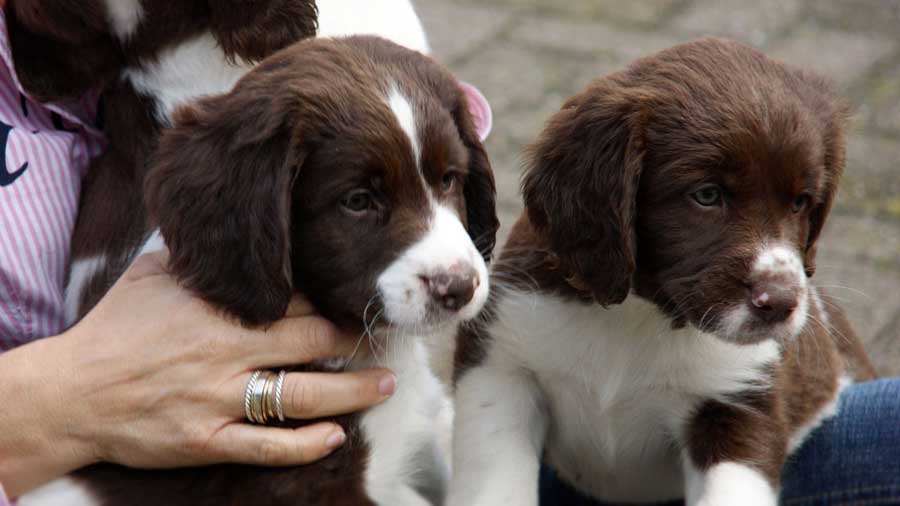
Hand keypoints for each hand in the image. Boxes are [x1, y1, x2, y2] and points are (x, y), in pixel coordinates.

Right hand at [0, 250, 394, 495]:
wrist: (71, 391)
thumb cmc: (115, 327)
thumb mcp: (155, 274)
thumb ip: (205, 260)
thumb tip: (239, 235)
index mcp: (220, 309)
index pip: (294, 297)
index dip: (333, 297)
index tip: (360, 295)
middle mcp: (228, 352)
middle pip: (312, 340)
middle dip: (354, 338)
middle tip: (385, 335)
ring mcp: (220, 400)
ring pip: (303, 395)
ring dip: (353, 391)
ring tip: (386, 383)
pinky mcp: (207, 441)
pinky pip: (267, 446)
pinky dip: (306, 445)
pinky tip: (335, 437)